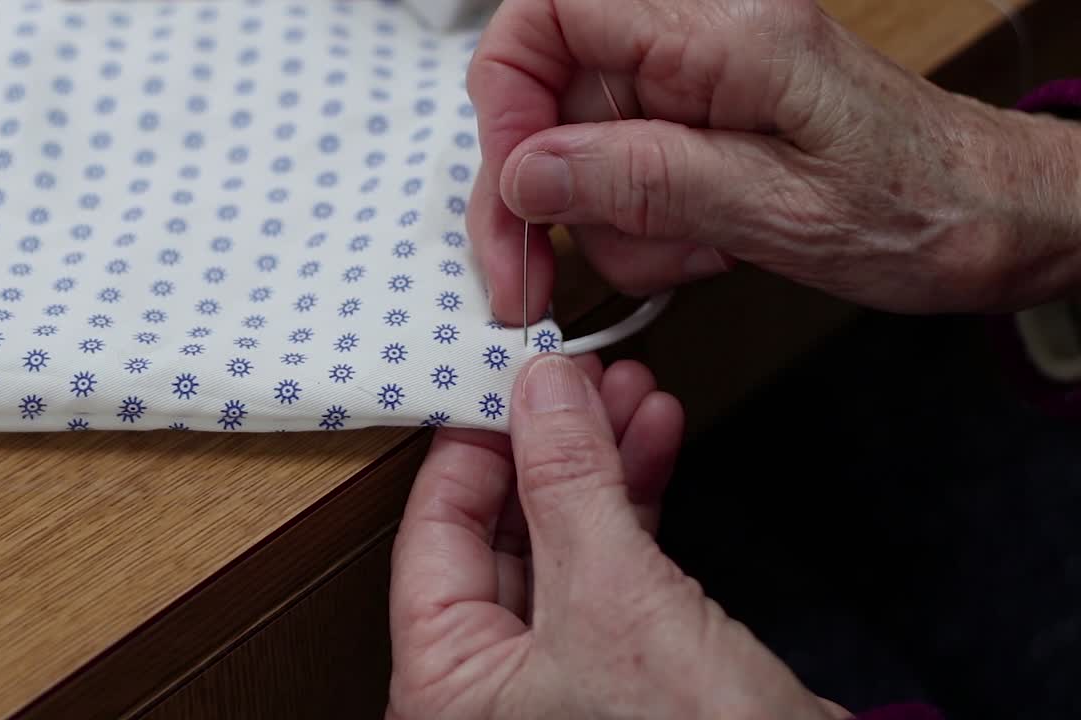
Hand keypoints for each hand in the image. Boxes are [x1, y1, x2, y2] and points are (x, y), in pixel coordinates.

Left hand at [387, 354, 848, 719]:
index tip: (508, 376)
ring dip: (600, 460)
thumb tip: (541, 391)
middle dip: (551, 442)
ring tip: (628, 390)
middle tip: (577, 376)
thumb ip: (569, 482)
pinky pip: (613, 565)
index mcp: (447, 686)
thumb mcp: (615, 599)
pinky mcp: (626, 666)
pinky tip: (653, 438)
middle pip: (503, 529)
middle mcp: (491, 685)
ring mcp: (560, 676)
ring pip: (565, 538)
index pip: (433, 532)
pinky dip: (635, 500)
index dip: (475, 443)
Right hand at [466, 0, 1080, 318]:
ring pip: (581, 150)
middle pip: (551, 94)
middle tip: (529, 279)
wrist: (997, 219)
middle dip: (537, 195)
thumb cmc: (926, 208)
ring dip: (608, 226)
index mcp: (723, 34)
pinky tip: (703, 249)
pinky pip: (625, 176)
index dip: (504, 96)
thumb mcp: (780, 211)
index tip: (512, 188)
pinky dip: (641, 230)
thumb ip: (645, 182)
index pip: (550, 12)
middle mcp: (703, 43)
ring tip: (687, 256)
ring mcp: (701, 84)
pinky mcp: (705, 124)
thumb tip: (526, 172)